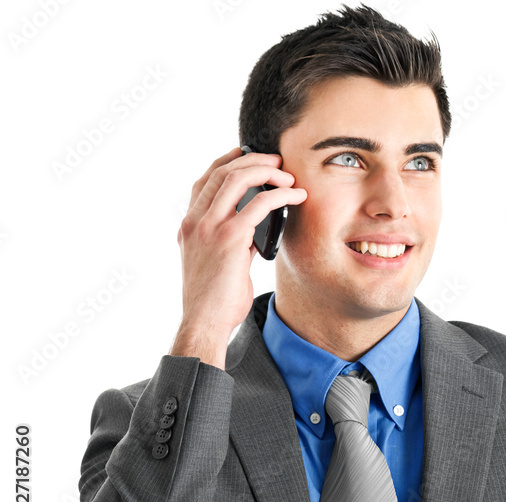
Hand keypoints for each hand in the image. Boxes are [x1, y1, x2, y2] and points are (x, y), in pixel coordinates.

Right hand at [170, 147, 306, 367]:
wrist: (204, 322)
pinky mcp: (229, 238)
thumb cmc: (215, 300)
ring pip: (236, 179)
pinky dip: (280, 194)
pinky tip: (296, 196)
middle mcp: (194, 222)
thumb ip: (232, 241)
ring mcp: (209, 228)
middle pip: (221, 172)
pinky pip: (258, 204)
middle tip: (277, 161)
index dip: (227, 162)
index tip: (247, 155)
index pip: (204, 180)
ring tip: (288, 175)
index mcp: (189, 226)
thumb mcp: (218, 263)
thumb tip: (256, 229)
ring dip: (266, 171)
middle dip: (252, 160)